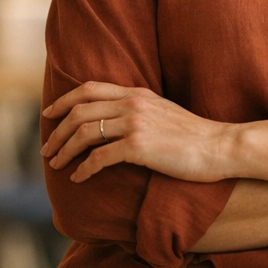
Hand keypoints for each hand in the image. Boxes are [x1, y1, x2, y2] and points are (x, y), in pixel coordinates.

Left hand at [40, 82, 235, 182]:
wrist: (220, 146)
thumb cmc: (194, 135)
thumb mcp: (162, 111)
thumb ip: (138, 109)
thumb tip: (114, 120)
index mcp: (136, 93)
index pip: (88, 89)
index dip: (64, 101)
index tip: (48, 114)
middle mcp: (132, 104)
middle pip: (79, 112)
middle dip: (57, 131)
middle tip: (47, 149)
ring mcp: (135, 124)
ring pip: (84, 133)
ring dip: (65, 150)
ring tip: (56, 164)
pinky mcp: (139, 147)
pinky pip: (99, 158)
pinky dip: (83, 169)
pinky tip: (78, 178)